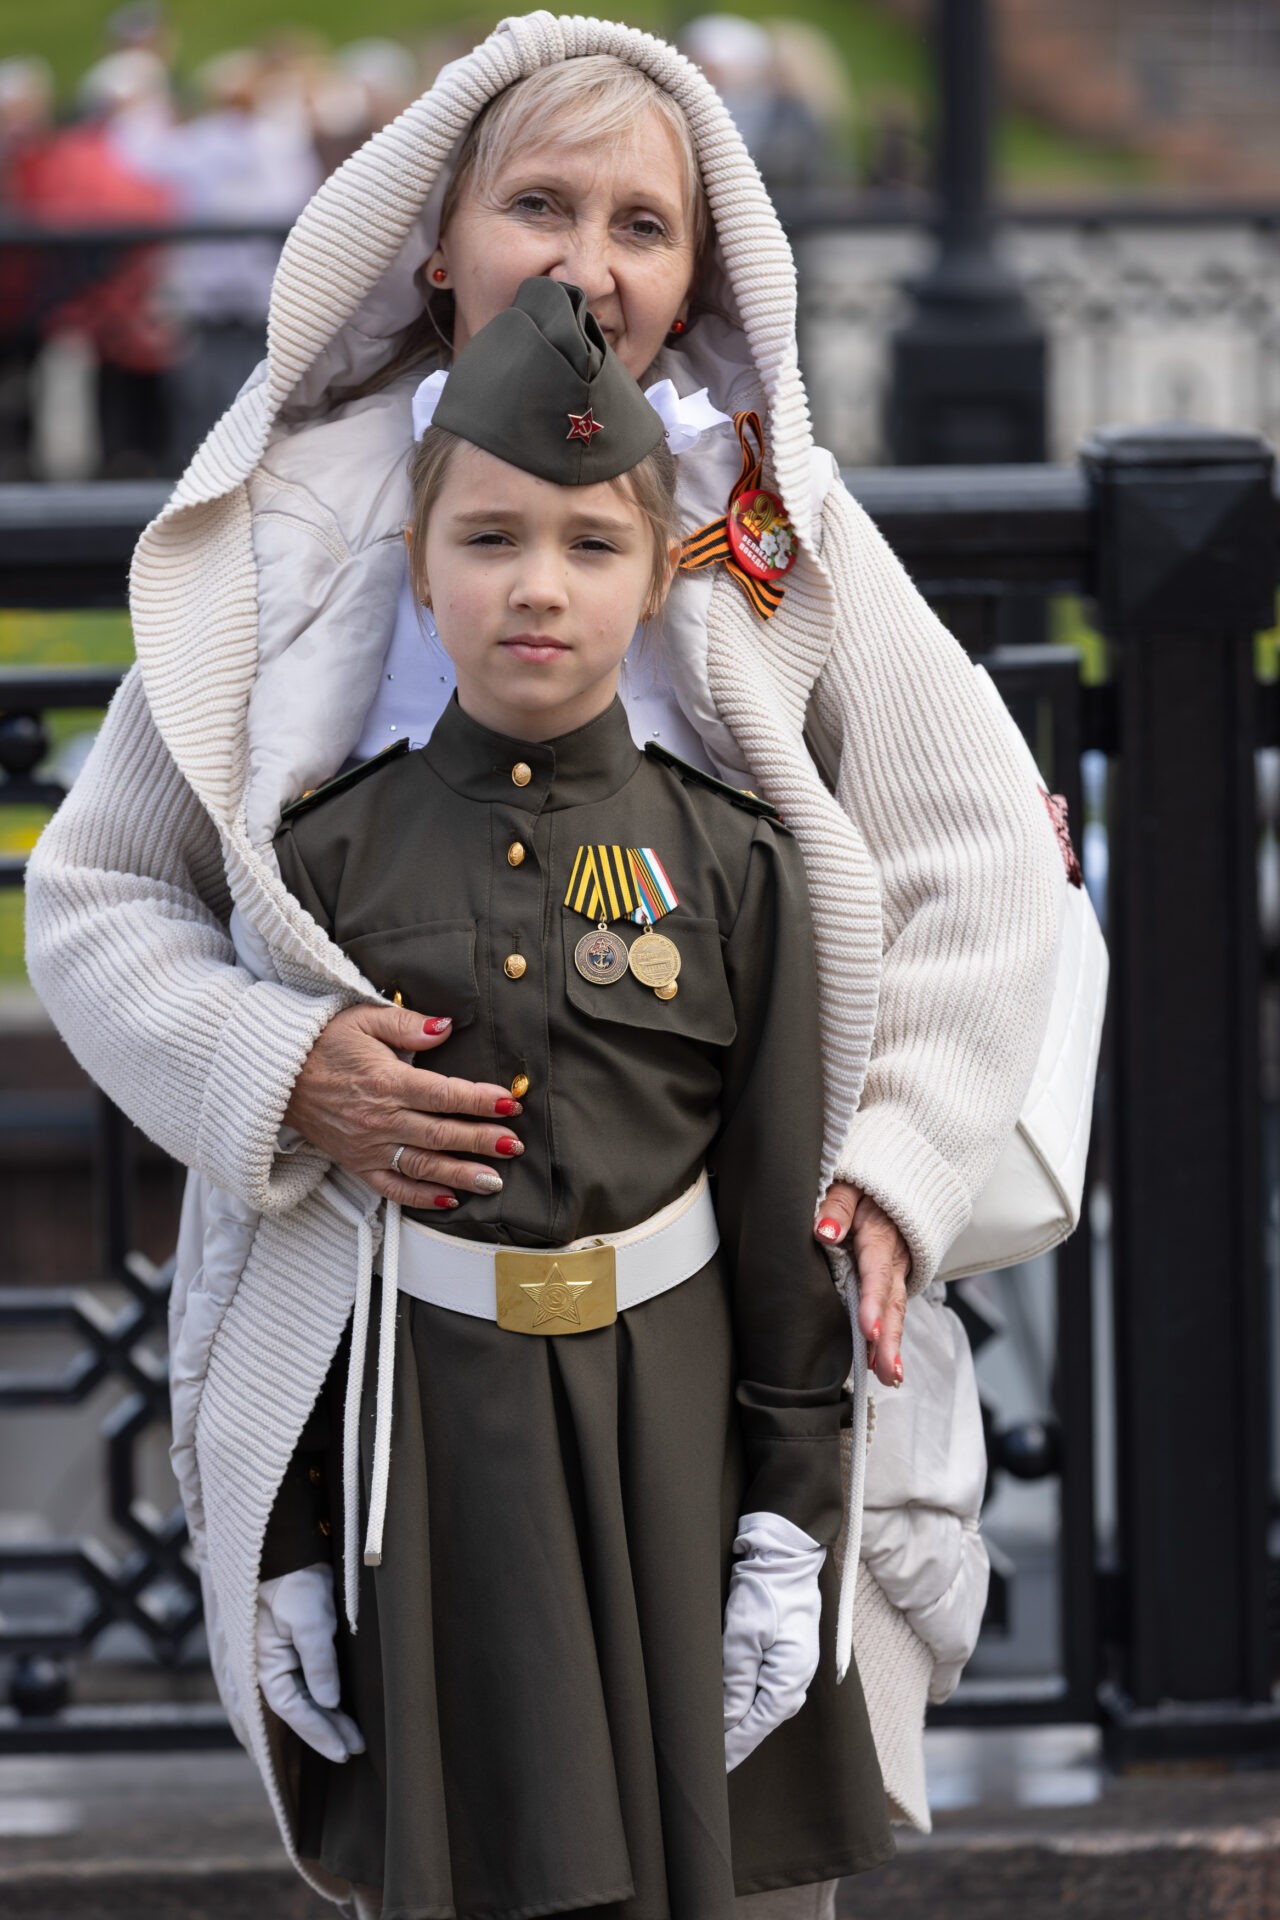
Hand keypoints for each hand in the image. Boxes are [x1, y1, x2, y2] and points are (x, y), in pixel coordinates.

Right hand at [257, 1564, 364, 1763]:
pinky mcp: (301, 1647)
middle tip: (355, 1749)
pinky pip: (313, 1683)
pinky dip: (328, 1699)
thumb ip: (319, 1662)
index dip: (319, 1733)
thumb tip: (329, 1702)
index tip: (342, 1750)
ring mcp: (287, 1659)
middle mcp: (275, 1668)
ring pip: (309, 1699)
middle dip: (328, 1731)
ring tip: (355, 1738)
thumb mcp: (309, 1621)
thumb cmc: (295, 1584)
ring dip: (330, 1718)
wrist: (291, 1553)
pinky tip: (344, 1710)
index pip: (294, 1711)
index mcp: (268, 1666)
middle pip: (302, 1710)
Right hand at [284, 1001, 524, 1207]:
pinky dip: (420, 1197)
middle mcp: (380, 1119)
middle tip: (514, 1145)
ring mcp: (368, 1146)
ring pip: (423, 1165)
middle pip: (441, 1133)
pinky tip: (449, 1200)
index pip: (444, 1095)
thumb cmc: (324, 1044)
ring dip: (461, 1174)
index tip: (509, 1103)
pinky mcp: (357, 1164)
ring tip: (495, 1181)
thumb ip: (408, 1025)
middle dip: (481, 1141)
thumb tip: (446, 1027)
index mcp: (387, 1082)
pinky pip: (392, 1187)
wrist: (278, 1077)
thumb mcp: (364, 1020)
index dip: (479, 1100)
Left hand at [722, 1513, 824, 1771]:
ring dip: (738, 1721)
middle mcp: (795, 1682)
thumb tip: (727, 1722)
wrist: (786, 1555)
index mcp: (789, 1682)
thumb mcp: (743, 1636)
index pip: (754, 1728)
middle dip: (732, 1740)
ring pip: (761, 1707)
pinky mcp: (786, 1656)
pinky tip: (729, 1707)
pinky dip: (745, 1702)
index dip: (730, 1750)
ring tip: (712, 1740)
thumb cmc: (766, 1592)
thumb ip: (736, 1682)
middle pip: (759, 1722)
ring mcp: (792, 1669)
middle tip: (703, 1762)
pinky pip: (763, 1690)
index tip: (709, 1774)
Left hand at [814, 1181, 910, 1387]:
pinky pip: (894, 1308)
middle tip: (887, 1373)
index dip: (872, 1303)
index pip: (876, 1274)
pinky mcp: (896, 1277)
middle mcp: (895, 1258)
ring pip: (897, 1310)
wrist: (900, 1177)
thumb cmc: (866, 1183)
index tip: (866, 1329)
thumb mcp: (849, 1184)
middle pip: (893, 1302)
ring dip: (892, 1344)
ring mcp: (899, 1269)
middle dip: (889, 1339)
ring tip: (890, 1377)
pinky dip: (890, 1336)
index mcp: (881, 1236)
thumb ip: (836, 1206)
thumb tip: (824, 1231)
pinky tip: (883, 1363)